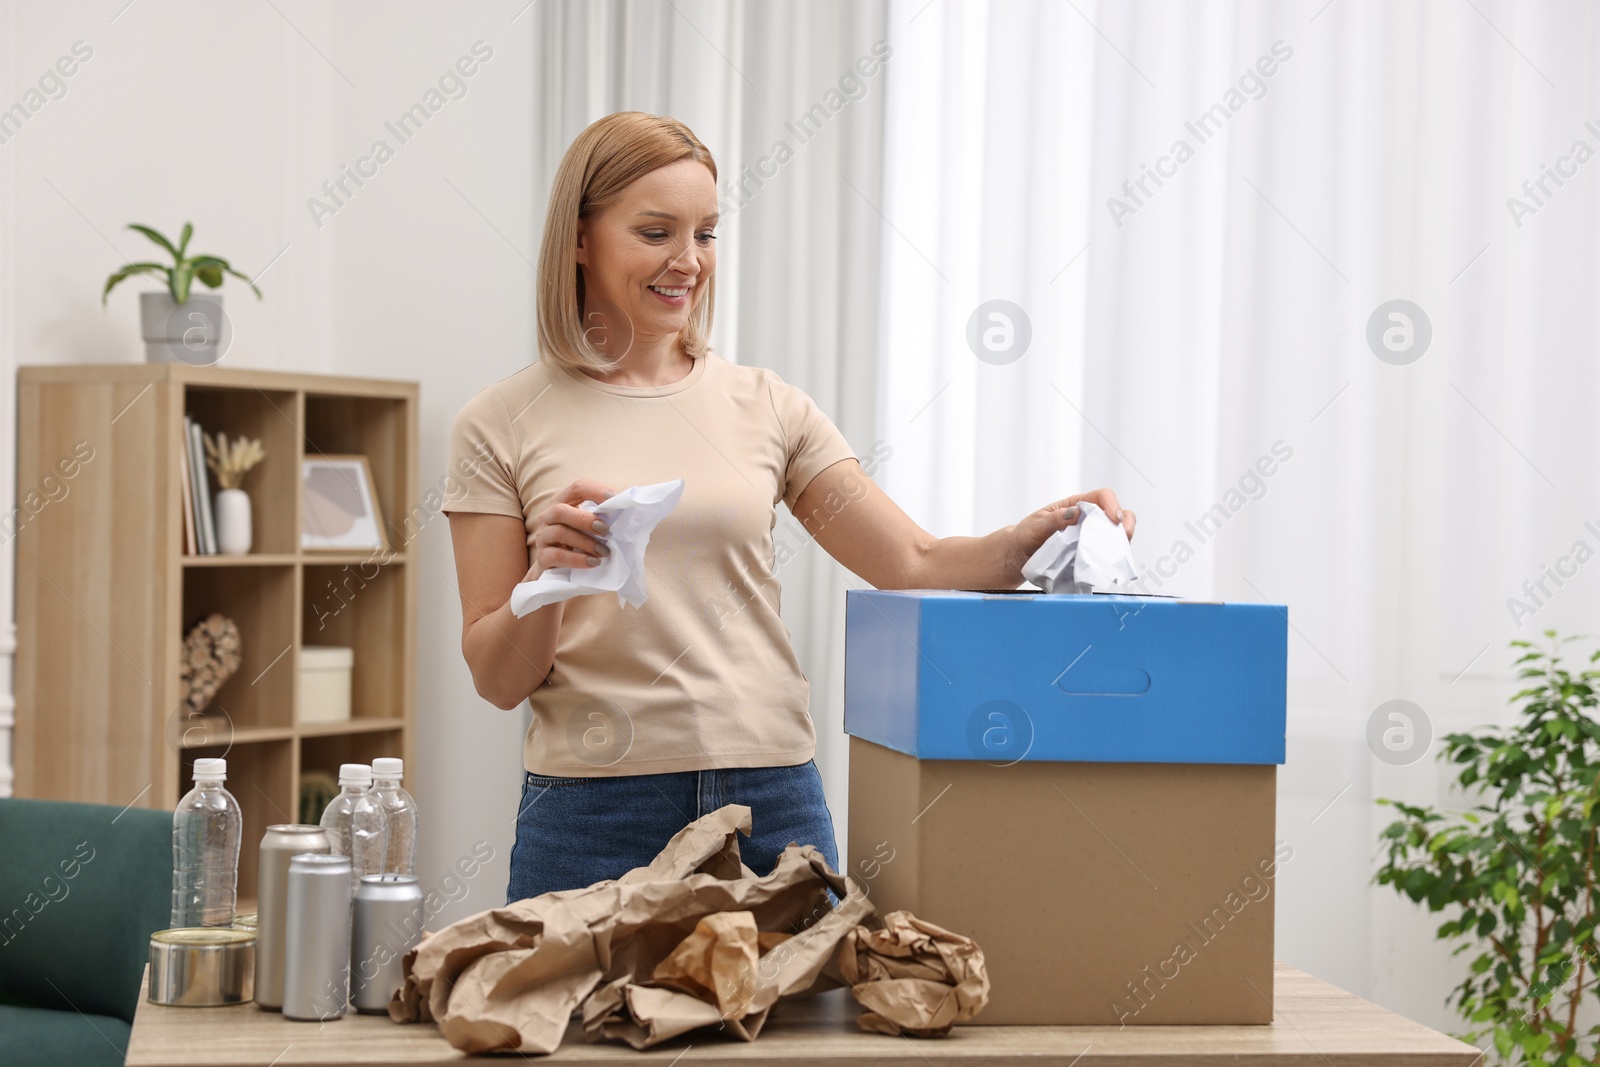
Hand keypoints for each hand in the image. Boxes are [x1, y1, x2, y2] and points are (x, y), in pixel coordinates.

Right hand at [530, 479, 616, 574]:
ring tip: (604, 552)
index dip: (596, 491)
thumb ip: (601, 516)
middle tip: (605, 530)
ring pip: (560, 533)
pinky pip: (557, 556)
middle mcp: (548, 516)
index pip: (577, 488)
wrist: (558, 570)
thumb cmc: (578, 542)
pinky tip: (593, 562)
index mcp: (562, 502)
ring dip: (586, 542)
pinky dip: (577, 559)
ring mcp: (542, 537)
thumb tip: (629, 511)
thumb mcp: (587, 526)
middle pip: (560, 510)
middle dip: (585, 520)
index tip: (615, 499)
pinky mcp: (542, 557)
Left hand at [1009, 487, 1135, 569]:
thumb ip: (1055, 519)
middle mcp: (1087, 519)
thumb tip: (1076, 512)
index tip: (1114, 519)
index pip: (1101, 496)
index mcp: (1074, 505)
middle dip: (1126, 523)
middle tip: (1124, 536)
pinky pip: (1107, 553)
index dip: (1112, 504)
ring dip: (1120, 542)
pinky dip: (1111, 556)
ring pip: (1115, 534)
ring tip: (1116, 552)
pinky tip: (1107, 563)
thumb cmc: (1025, 535)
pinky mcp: (1089, 553)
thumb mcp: (1035, 526)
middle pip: (1117, 514)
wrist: (1019, 556)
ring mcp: (1090, 537)